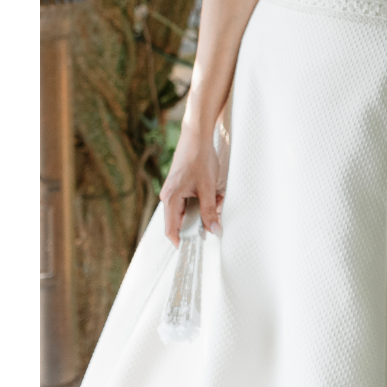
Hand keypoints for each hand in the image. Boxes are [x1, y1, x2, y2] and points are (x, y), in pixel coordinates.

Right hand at [158, 120, 225, 245]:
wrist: (197, 136)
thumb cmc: (199, 159)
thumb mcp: (207, 188)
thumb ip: (209, 211)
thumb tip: (214, 231)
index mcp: (170, 199)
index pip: (171, 229)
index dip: (181, 241)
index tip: (193, 250)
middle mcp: (168, 196)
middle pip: (182, 220)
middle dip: (200, 221)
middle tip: (215, 215)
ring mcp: (173, 191)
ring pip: (189, 210)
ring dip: (204, 209)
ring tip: (217, 198)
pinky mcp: (180, 186)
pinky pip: (191, 201)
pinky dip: (203, 200)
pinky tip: (215, 193)